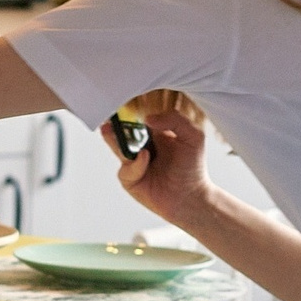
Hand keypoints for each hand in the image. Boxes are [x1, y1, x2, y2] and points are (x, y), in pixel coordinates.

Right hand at [100, 109, 216, 225]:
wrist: (190, 196)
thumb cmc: (193, 167)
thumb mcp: (192, 136)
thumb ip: (175, 119)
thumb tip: (148, 118)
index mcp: (155, 134)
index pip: (138, 119)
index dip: (128, 112)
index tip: (120, 104)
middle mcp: (142, 147)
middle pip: (123, 132)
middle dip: (113, 124)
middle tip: (107, 116)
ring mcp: (133, 163)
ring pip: (118, 148)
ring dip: (114, 139)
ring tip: (109, 129)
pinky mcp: (130, 179)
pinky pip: (126, 169)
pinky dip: (135, 163)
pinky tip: (145, 158)